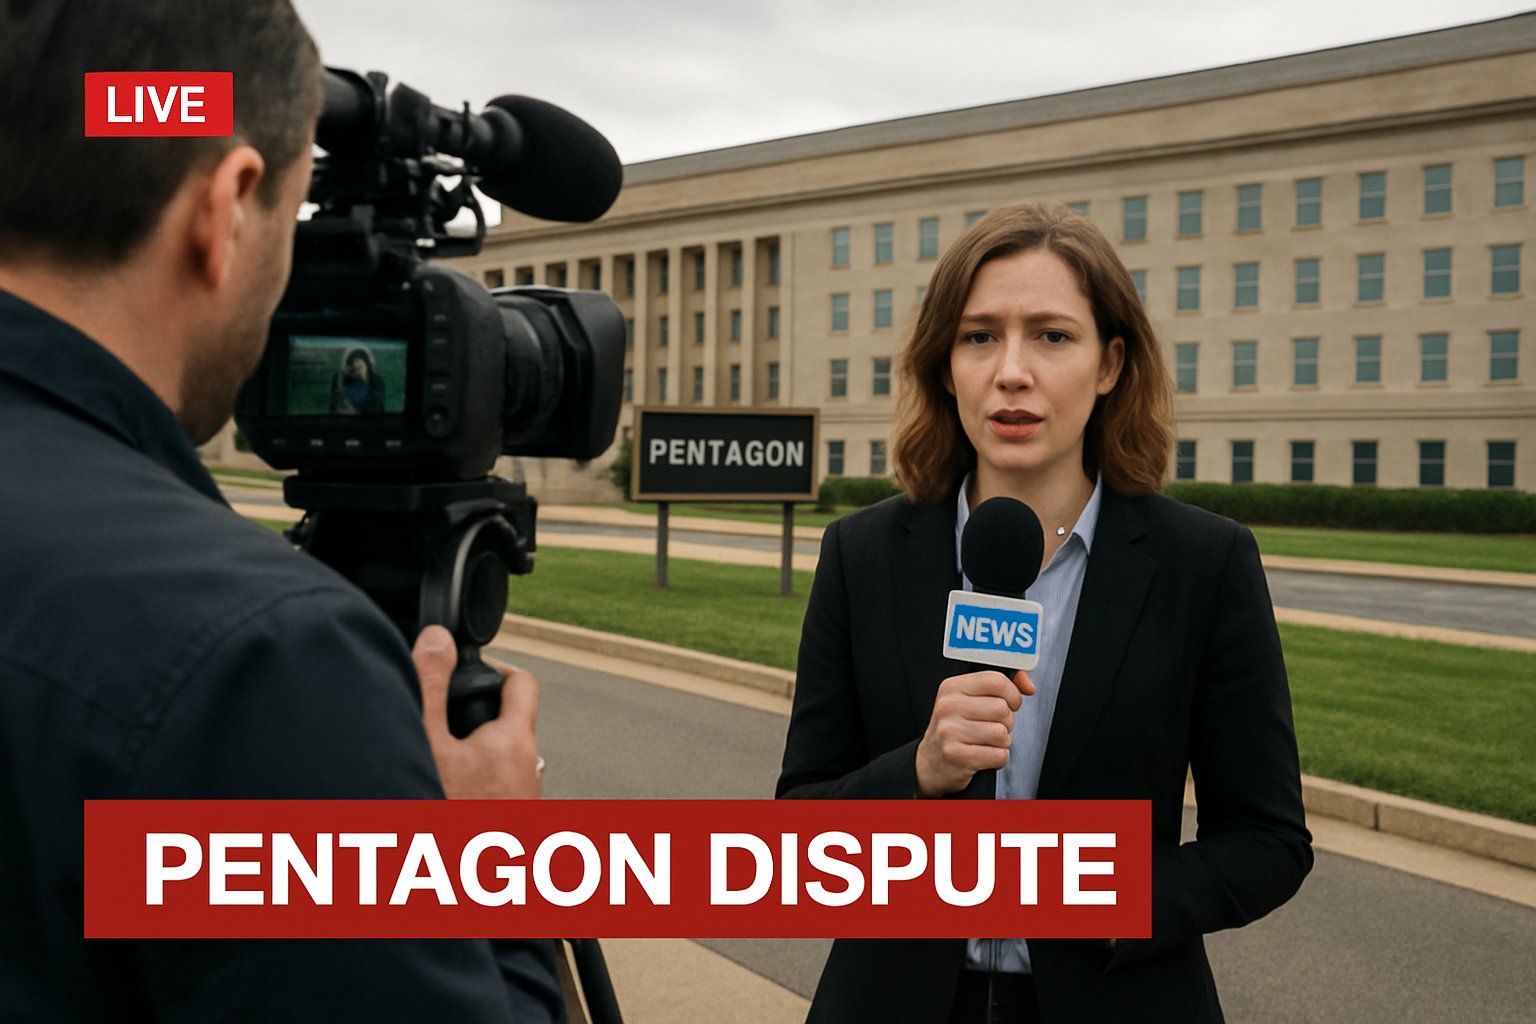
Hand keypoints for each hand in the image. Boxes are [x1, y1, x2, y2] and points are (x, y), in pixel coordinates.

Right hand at [413, 625, 541, 799]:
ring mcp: (523, 794)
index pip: (522, 681)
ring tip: (438, 761)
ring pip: (499, 755)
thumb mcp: (428, 743)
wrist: (459, 890)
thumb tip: (438, 639)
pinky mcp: (513, 816)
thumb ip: (432, 688)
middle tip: (440, 722)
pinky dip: (474, 779)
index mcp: (514, 740)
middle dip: (474, 715)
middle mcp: (529, 766)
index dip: (494, 666)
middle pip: (508, 720)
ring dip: (472, 751)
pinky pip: (496, 784)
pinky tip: (446, 791)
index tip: (467, 670)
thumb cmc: (445, 815)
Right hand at [914, 669, 1034, 797]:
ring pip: (1001, 733)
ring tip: (986, 742)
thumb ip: (1001, 687)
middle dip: (1006, 722)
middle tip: (992, 727)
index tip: (1009, 704)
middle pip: (1002, 709)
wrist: (930, 763)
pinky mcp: (957, 756)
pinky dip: (998, 758)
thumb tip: (1028, 685)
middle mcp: (948, 706)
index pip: (996, 681)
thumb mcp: (970, 700)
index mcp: (952, 687)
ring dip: (1002, 742)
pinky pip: (999, 755)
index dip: (1012, 694)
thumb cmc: (956, 729)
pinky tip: (983, 756)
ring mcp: (950, 731)